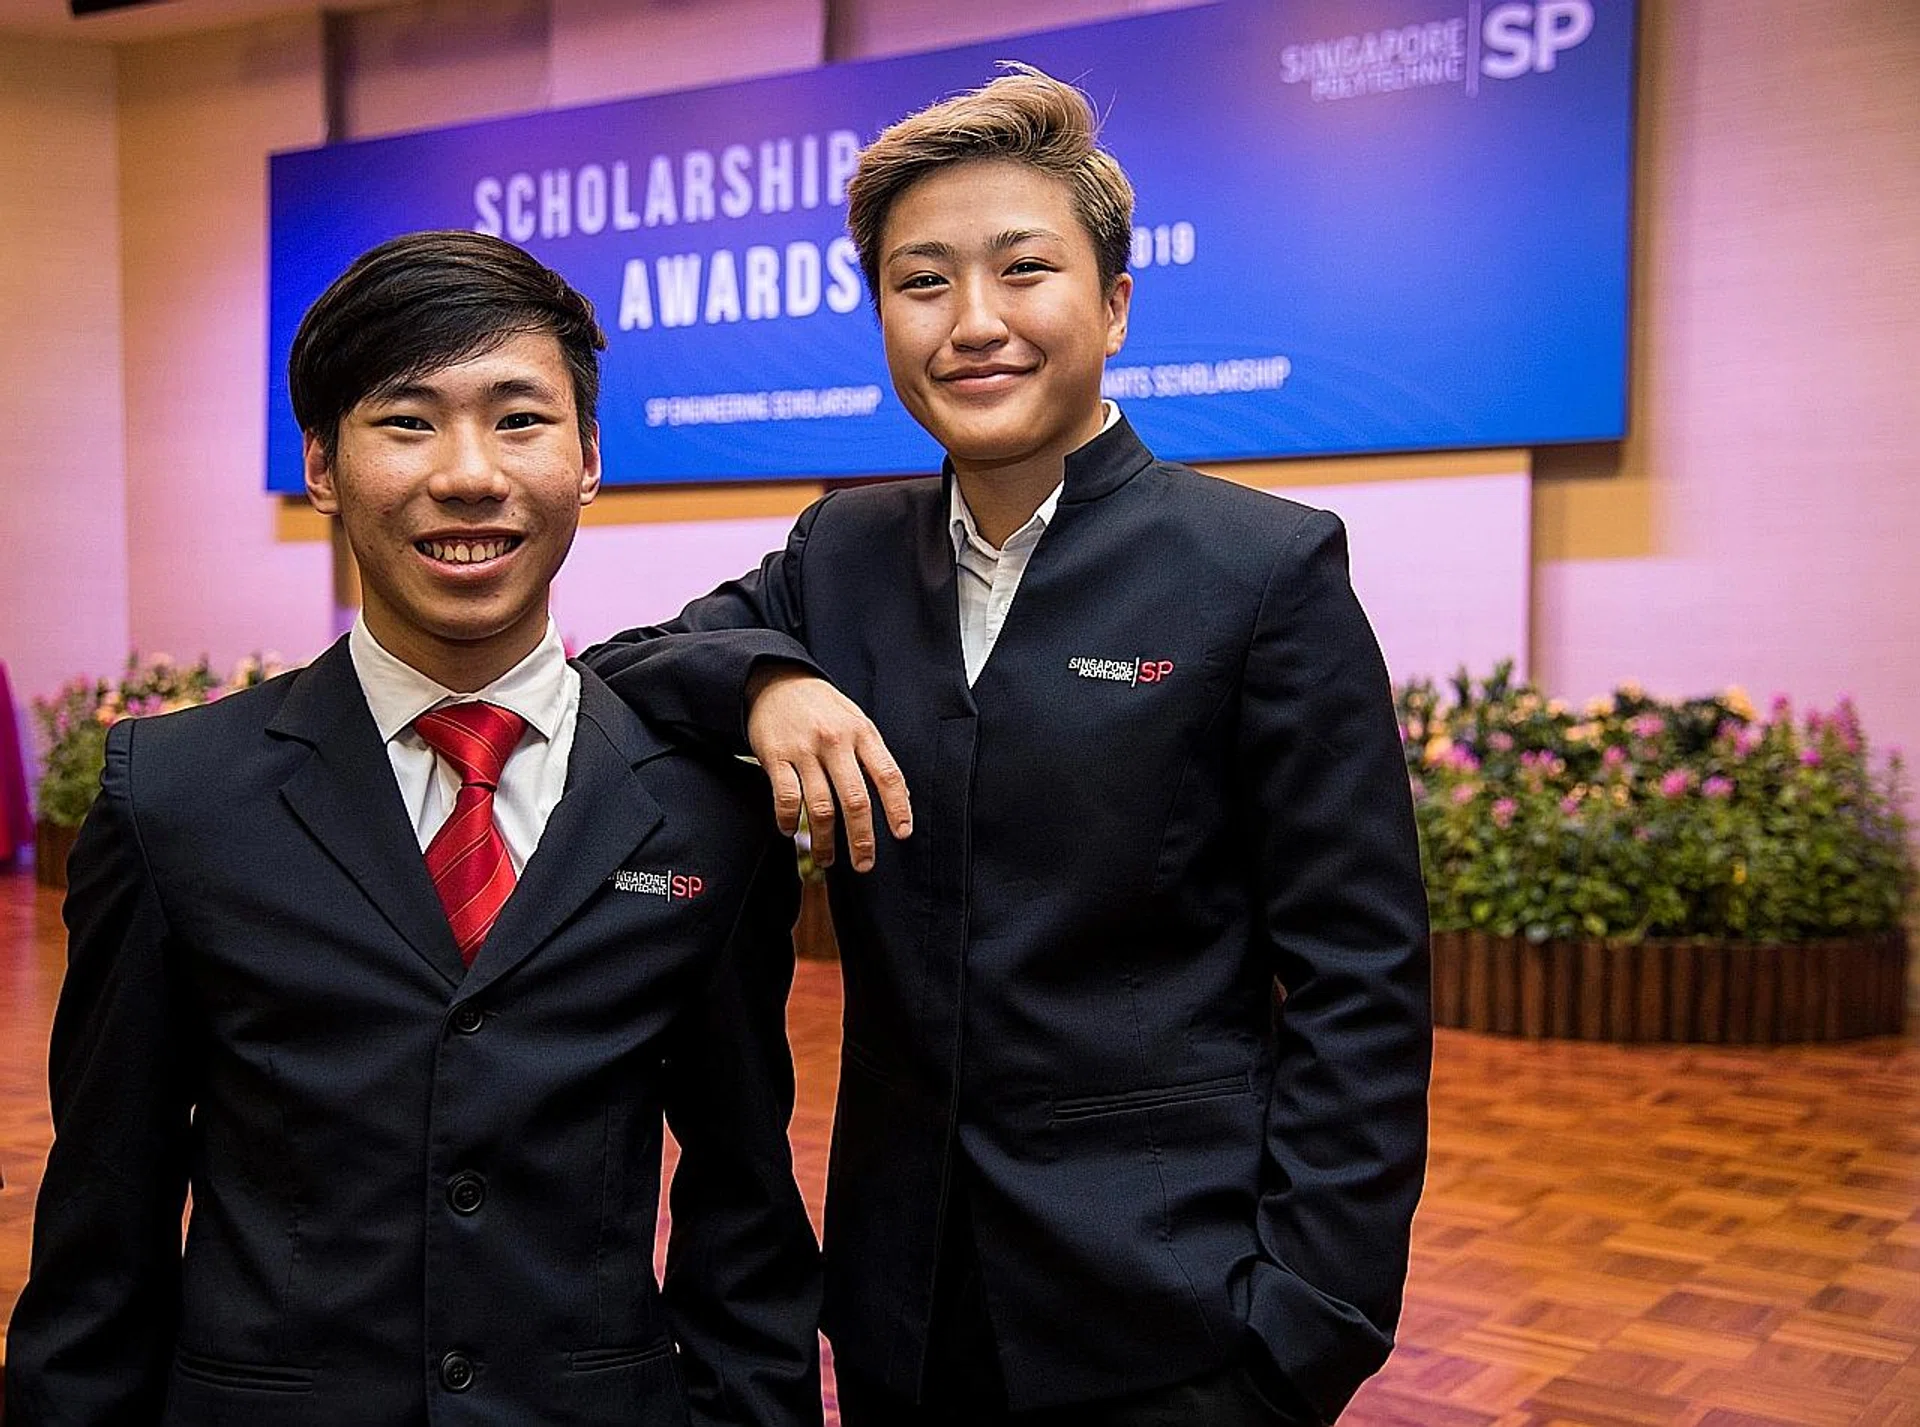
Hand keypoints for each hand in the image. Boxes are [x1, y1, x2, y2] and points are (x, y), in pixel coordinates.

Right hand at [745, 666, 911, 871]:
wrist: (776, 681)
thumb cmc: (821, 707)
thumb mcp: (856, 721)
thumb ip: (875, 757)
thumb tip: (902, 797)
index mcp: (862, 733)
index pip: (888, 775)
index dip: (898, 808)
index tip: (902, 834)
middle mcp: (835, 741)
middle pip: (854, 799)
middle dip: (862, 838)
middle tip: (864, 863)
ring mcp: (804, 750)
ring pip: (819, 806)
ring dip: (825, 840)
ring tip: (827, 859)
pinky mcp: (775, 756)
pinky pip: (785, 798)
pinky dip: (789, 821)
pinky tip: (792, 832)